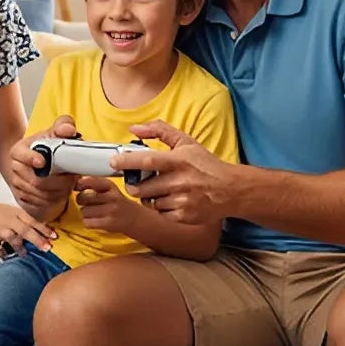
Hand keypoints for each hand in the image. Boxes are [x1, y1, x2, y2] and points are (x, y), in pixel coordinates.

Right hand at [0, 195, 56, 255]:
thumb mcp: (7, 211)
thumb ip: (20, 220)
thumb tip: (34, 230)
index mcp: (15, 212)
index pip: (33, 221)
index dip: (44, 229)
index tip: (54, 236)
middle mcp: (9, 220)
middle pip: (27, 230)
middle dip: (38, 240)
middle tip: (48, 248)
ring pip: (14, 239)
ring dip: (21, 248)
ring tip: (26, 254)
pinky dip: (3, 253)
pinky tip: (5, 256)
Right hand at [9, 115, 78, 213]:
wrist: (34, 161)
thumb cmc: (46, 146)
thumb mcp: (55, 132)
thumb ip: (63, 126)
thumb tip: (69, 130)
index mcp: (19, 151)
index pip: (21, 155)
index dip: (31, 158)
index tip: (43, 161)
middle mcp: (15, 169)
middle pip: (36, 180)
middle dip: (59, 181)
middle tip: (73, 176)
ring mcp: (19, 186)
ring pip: (42, 194)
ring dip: (60, 191)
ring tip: (70, 182)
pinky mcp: (25, 199)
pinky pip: (43, 204)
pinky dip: (56, 199)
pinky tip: (62, 190)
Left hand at [75, 176, 141, 234]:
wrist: (135, 218)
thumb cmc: (118, 202)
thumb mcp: (110, 189)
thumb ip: (95, 184)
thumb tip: (76, 183)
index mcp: (111, 186)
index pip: (92, 181)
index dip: (82, 184)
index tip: (78, 186)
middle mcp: (112, 197)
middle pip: (84, 197)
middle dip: (81, 200)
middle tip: (86, 203)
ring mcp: (111, 211)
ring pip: (84, 211)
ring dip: (85, 213)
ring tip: (93, 213)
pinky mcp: (108, 224)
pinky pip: (87, 222)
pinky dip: (88, 222)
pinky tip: (94, 220)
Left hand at [109, 119, 234, 224]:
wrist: (230, 189)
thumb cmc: (206, 164)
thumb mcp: (186, 142)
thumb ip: (159, 131)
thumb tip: (134, 129)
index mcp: (178, 160)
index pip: (146, 161)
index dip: (126, 161)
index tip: (114, 162)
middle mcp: (179, 181)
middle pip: (142, 187)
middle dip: (134, 185)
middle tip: (136, 181)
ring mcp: (182, 201)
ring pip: (150, 202)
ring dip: (149, 197)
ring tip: (160, 189)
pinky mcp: (185, 216)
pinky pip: (161, 214)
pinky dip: (161, 208)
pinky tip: (170, 200)